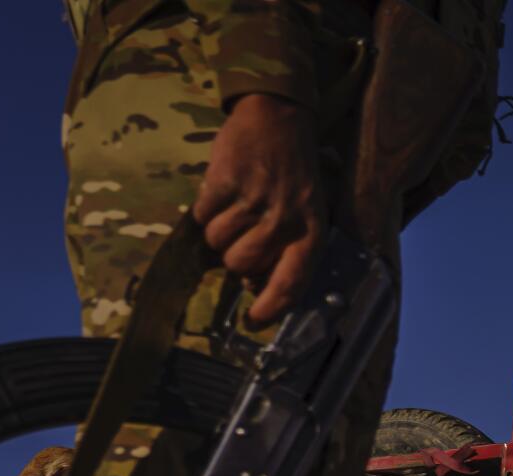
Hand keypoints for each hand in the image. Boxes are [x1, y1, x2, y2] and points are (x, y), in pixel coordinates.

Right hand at [192, 93, 324, 326]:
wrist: (278, 117)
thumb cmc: (293, 174)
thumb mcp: (306, 213)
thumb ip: (287, 250)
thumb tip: (255, 286)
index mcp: (310, 233)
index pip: (291, 284)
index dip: (270, 308)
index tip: (254, 320)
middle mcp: (285, 220)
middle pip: (240, 265)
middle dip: (234, 258)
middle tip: (242, 237)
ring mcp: (254, 200)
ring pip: (217, 243)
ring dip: (218, 233)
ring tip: (235, 211)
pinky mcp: (225, 181)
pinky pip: (202, 216)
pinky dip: (205, 210)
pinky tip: (222, 194)